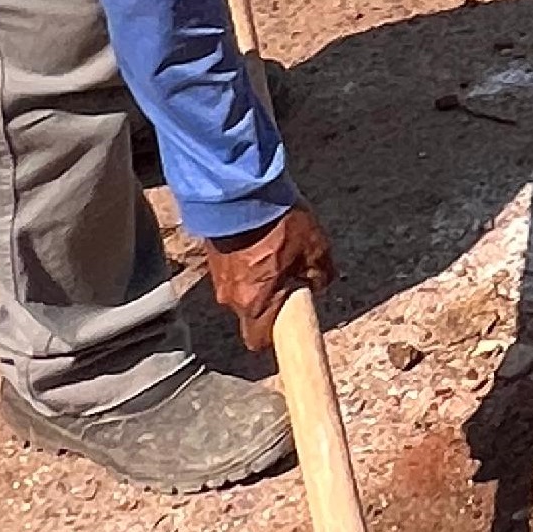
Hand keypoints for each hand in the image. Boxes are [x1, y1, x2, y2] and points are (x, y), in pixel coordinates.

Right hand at [203, 205, 336, 350]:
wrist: (240, 190)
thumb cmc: (279, 223)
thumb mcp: (315, 249)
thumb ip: (320, 275)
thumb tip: (317, 284)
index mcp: (255, 303)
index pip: (258, 340)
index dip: (276, 335)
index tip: (291, 321)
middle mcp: (231, 296)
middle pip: (253, 313)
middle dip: (273, 300)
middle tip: (292, 274)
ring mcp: (218, 278)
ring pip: (244, 290)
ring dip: (260, 279)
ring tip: (278, 250)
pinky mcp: (212, 258)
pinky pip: (234, 271)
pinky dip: (248, 264)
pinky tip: (263, 240)